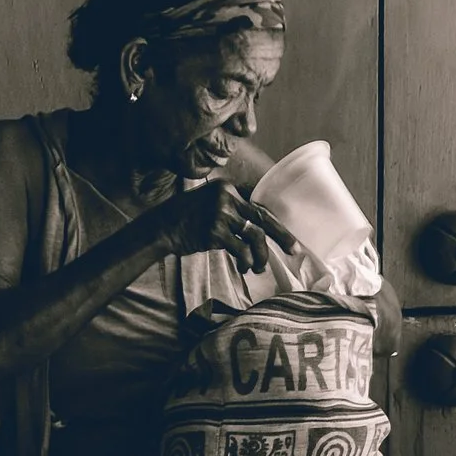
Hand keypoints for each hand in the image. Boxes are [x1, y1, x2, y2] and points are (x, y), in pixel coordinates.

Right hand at [156, 182, 301, 275]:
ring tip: (258, 268)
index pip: (258, 207)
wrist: (161, 227)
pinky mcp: (214, 232)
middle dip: (282, 236)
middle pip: (263, 218)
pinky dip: (246, 261)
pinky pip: (240, 249)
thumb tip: (259, 227)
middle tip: (295, 250)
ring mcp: (220, 214)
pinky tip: (245, 268)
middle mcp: (226, 197)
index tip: (289, 239)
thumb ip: (232, 209)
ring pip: (254, 236)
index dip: (275, 224)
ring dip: (260, 256)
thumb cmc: (187, 218)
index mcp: (227, 187)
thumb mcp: (210, 202)